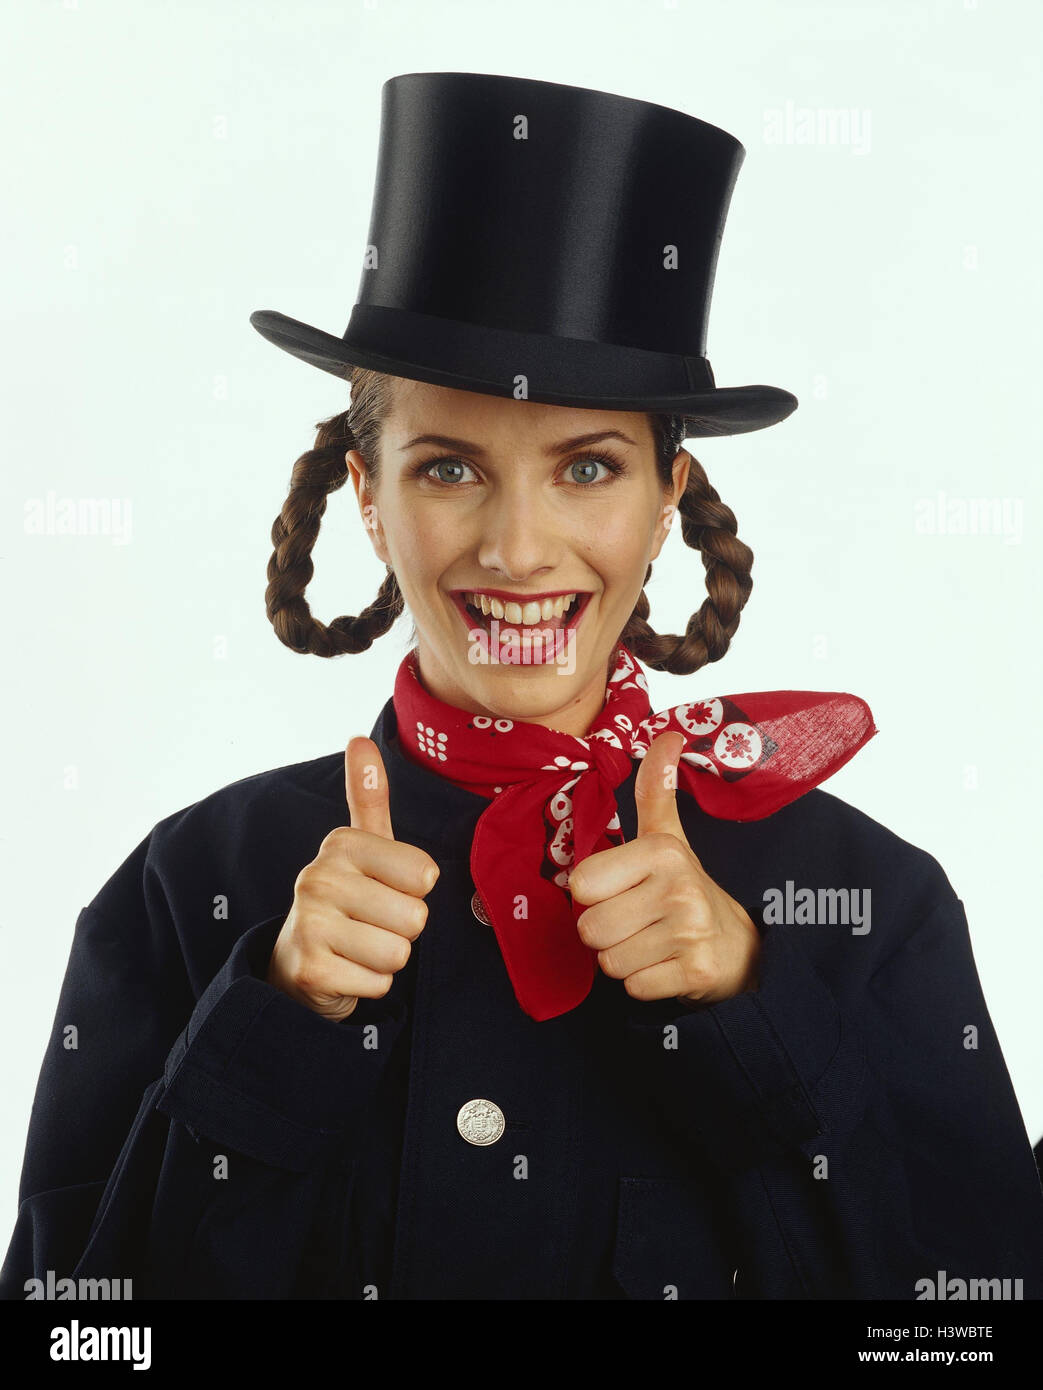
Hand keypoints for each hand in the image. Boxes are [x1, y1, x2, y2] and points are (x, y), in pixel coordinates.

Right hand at [266, 737, 439, 1021]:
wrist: (298, 966)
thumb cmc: (347, 902)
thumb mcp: (362, 848)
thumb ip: (368, 798)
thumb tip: (360, 739)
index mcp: (341, 844)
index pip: (425, 874)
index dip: (413, 891)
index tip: (382, 890)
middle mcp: (319, 877)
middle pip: (416, 916)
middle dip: (403, 930)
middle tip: (370, 925)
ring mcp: (310, 924)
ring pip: (399, 952)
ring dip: (387, 959)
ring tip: (358, 948)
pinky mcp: (311, 970)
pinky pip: (380, 983)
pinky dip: (370, 985)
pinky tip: (347, 972)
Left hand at [568, 731, 759, 1005]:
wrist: (739, 949)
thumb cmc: (684, 890)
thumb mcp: (668, 837)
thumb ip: (656, 790)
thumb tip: (668, 733)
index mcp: (661, 850)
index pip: (581, 884)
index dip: (594, 894)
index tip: (622, 890)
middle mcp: (677, 888)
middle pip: (590, 929)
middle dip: (606, 932)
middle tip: (638, 922)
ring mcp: (688, 933)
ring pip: (608, 962)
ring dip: (623, 959)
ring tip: (651, 942)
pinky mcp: (694, 973)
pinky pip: (632, 988)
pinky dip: (643, 983)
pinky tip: (665, 965)